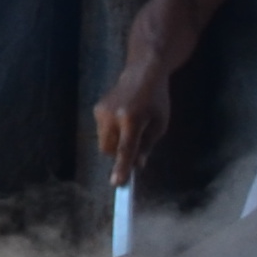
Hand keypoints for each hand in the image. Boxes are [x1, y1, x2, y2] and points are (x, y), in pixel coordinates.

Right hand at [90, 68, 169, 184]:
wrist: (143, 72)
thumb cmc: (156, 99)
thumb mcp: (160, 124)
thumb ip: (148, 145)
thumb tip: (137, 164)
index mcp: (132, 119)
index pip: (125, 148)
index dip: (121, 167)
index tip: (116, 183)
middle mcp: (113, 116)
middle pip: (109, 149)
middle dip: (119, 154)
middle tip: (135, 146)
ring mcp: (102, 112)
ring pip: (104, 142)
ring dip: (115, 143)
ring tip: (130, 127)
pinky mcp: (97, 109)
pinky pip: (102, 131)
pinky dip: (112, 132)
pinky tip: (123, 118)